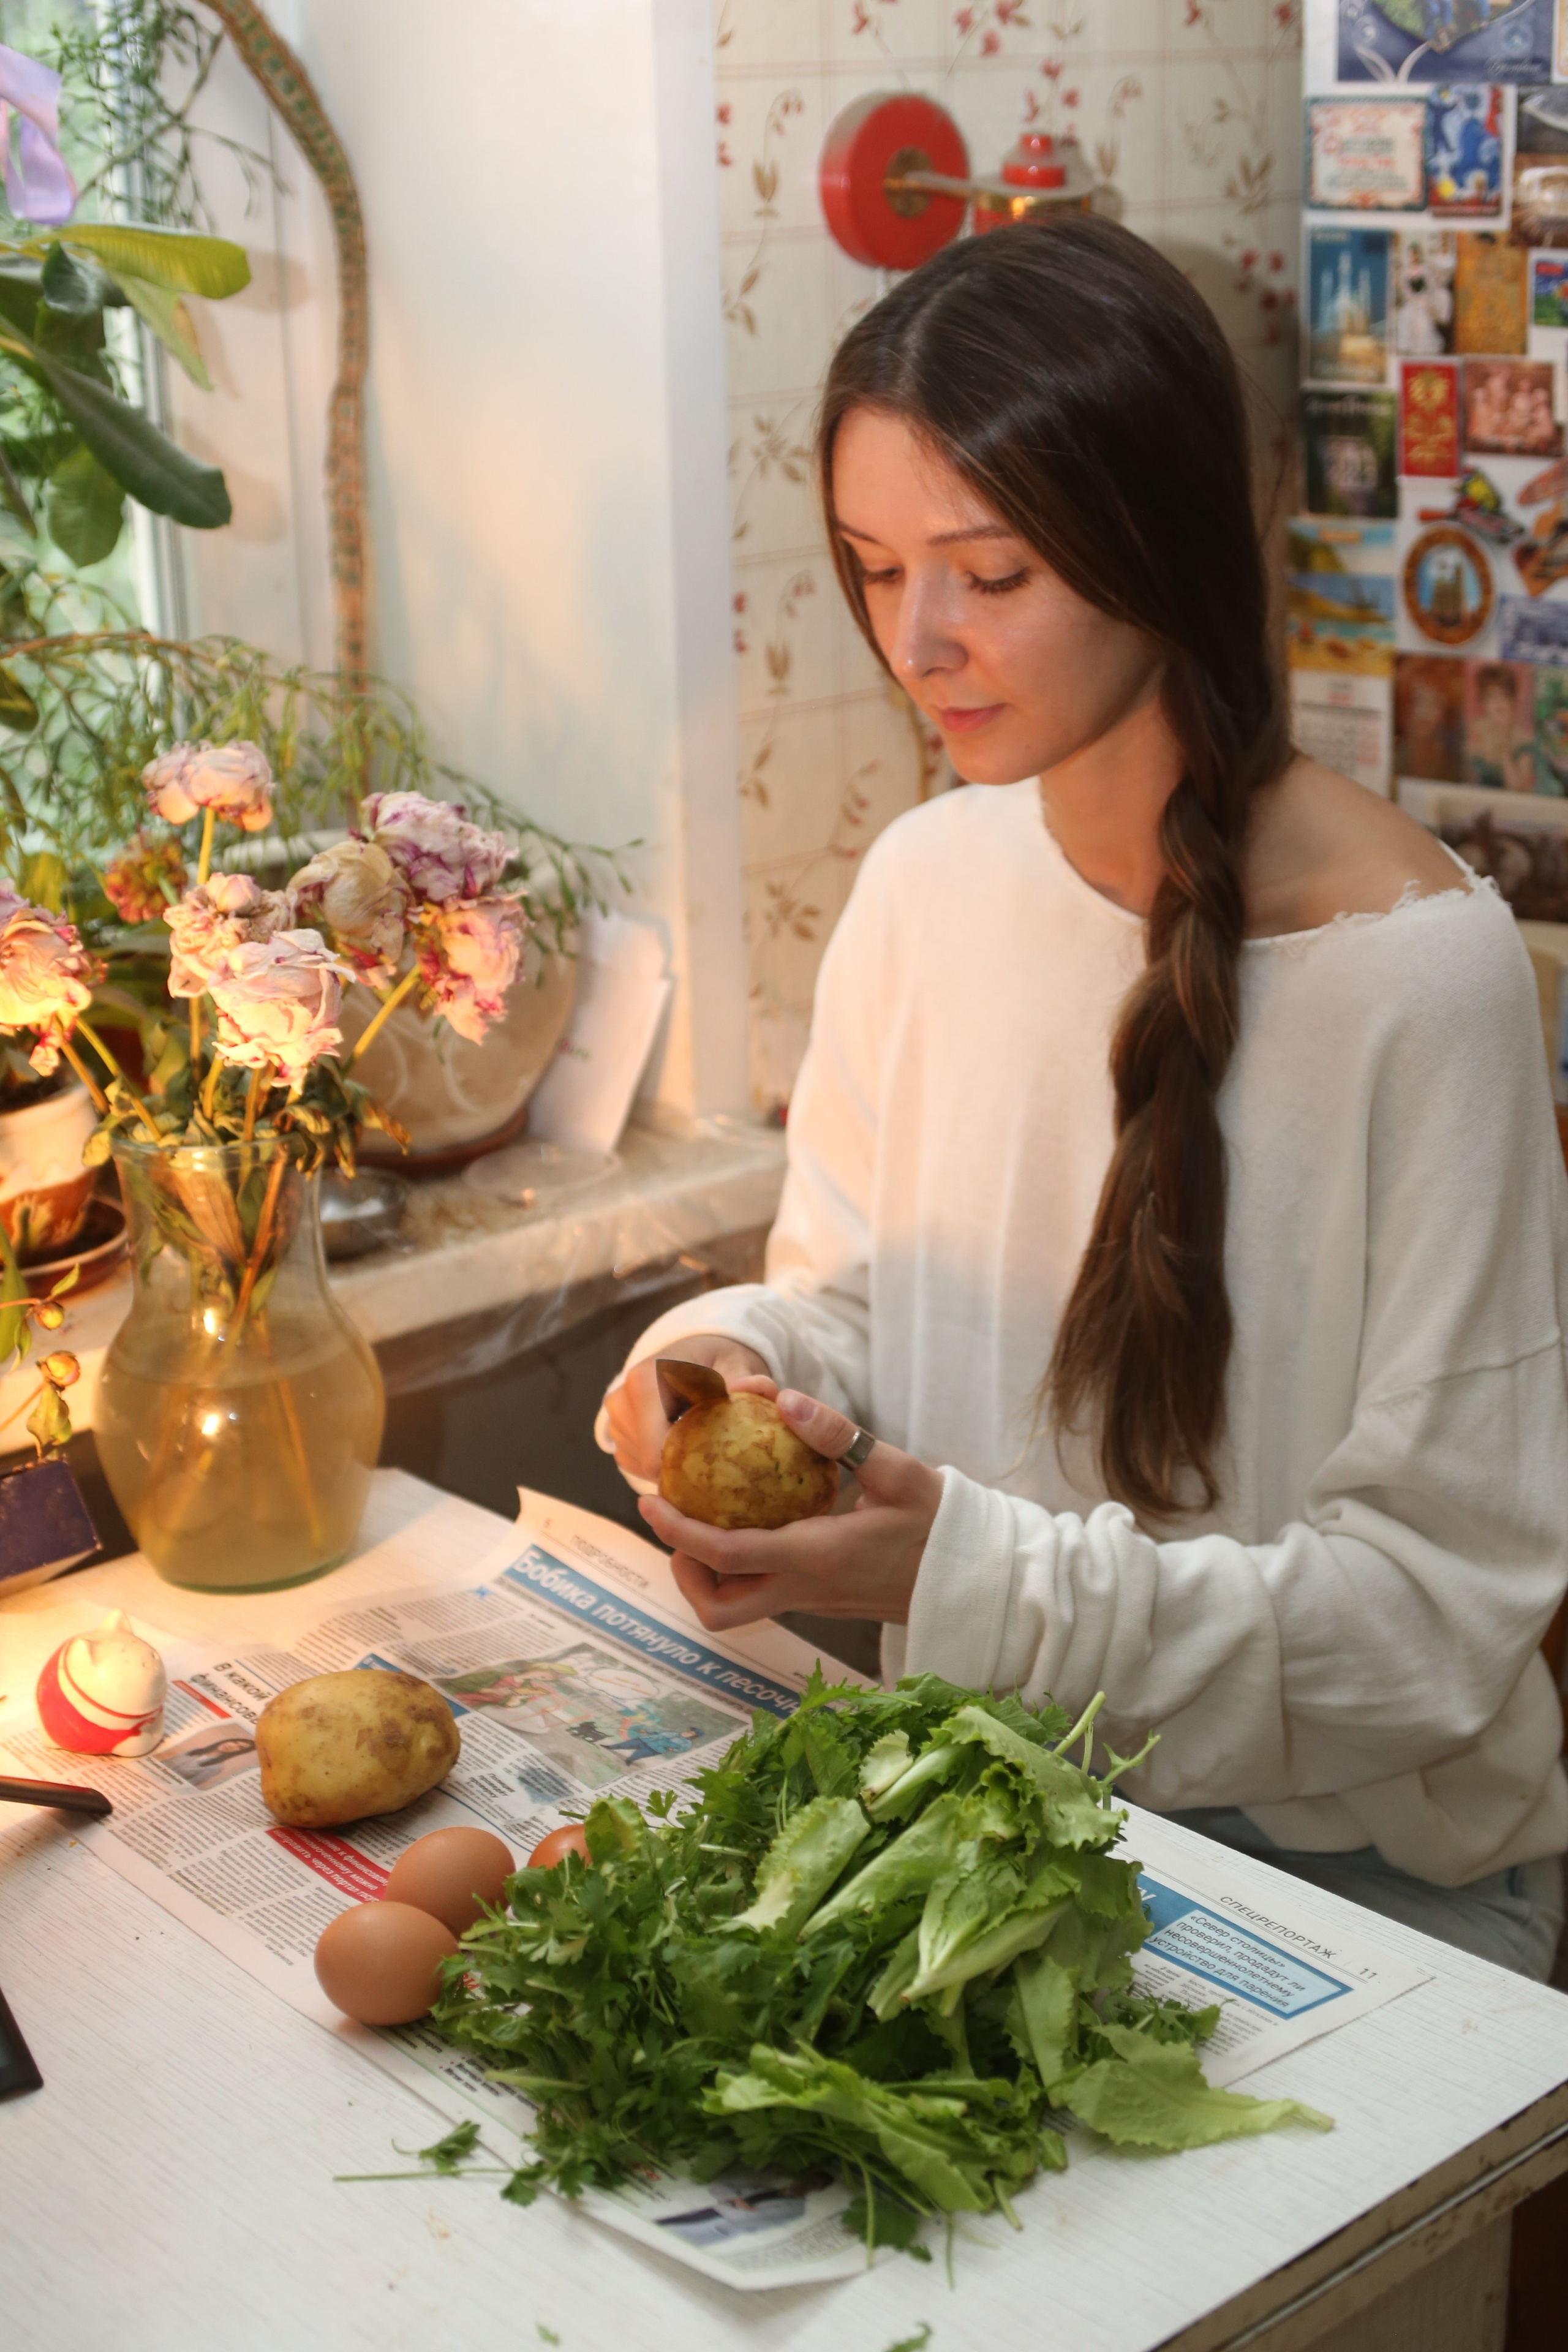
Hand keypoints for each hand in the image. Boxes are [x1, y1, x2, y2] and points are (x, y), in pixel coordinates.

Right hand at [604, 1334, 773, 1485]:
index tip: (715, 1464)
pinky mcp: (615, 1429)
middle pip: (647, 1461)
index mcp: (646, 1381)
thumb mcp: (739, 1364)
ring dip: (669, 1462)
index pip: (654, 1449)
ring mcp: (614, 1415)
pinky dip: (658, 1460)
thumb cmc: (718, 1361)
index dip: (685, 1468)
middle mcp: (622, 1398)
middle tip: (712, 1453)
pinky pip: (634, 1462)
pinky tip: (679, 1442)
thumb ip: (749, 1380)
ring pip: (640, 1464)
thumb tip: (744, 1388)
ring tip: (696, 1440)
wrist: (695, 1353)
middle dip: (680, 1465)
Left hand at [637, 1390, 942, 1632]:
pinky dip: (741, 1567)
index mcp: (818, 1556)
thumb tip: (783, 1399)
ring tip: (712, 1519)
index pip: (728, 1556)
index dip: (679, 1530)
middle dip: (683, 1572)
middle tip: (680, 1522)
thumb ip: (839, 1436)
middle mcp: (806, 1589)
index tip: (649, 1500)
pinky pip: (762, 1593)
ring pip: (736, 1608)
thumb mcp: (899, 1471)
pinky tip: (754, 1521)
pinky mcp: (819, 1603)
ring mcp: (811, 1603)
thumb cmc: (940, 1521)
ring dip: (709, 1574)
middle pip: (718, 1609)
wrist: (973, 1578)